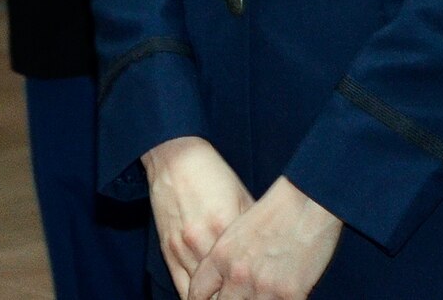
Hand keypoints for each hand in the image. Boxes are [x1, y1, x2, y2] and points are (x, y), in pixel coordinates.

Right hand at [143, 137, 252, 297]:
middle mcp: (203, 241)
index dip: (257, 290)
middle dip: (239, 299)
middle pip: (224, 290)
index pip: (246, 273)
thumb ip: (254, 231)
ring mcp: (183, 249)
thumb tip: (273, 257)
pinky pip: (183, 288)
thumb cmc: (212, 175)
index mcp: (226, 227)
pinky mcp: (168, 251)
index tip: (267, 296)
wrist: (174, 157)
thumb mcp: (242, 198)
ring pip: (203, 296)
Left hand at [196, 176, 342, 299]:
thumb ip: (225, 259)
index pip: (197, 293)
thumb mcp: (238, 231)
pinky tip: (281, 296)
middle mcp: (236, 274)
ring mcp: (261, 286)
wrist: (307, 201)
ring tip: (264, 293)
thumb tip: (222, 282)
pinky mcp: (288, 294)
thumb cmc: (275, 212)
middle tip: (242, 295)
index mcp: (220, 256)